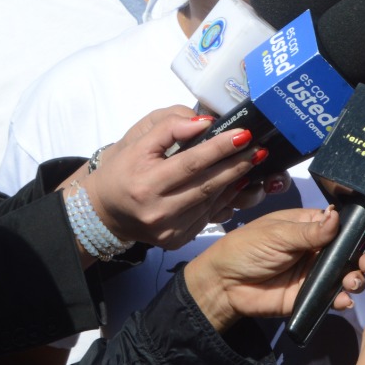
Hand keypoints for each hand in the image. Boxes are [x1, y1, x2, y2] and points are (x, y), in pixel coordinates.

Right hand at [77, 109, 261, 249]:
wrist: (105, 210)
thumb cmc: (124, 169)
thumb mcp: (138, 141)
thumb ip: (170, 127)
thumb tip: (206, 123)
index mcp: (146, 184)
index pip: (190, 163)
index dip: (219, 148)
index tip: (244, 134)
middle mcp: (158, 212)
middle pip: (207, 185)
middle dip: (237, 165)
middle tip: (260, 149)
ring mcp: (169, 230)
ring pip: (211, 203)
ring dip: (235, 183)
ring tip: (253, 163)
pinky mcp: (176, 241)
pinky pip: (208, 217)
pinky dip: (224, 200)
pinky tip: (236, 184)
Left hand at [184, 206, 364, 330]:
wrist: (224, 285)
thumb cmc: (246, 248)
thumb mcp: (277, 234)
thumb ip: (311, 231)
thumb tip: (338, 217)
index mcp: (314, 225)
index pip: (349, 224)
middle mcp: (320, 248)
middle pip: (356, 250)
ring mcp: (317, 273)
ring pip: (350, 273)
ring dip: (360, 277)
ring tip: (354, 280)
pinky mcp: (311, 296)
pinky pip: (334, 297)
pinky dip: (344, 299)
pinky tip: (344, 299)